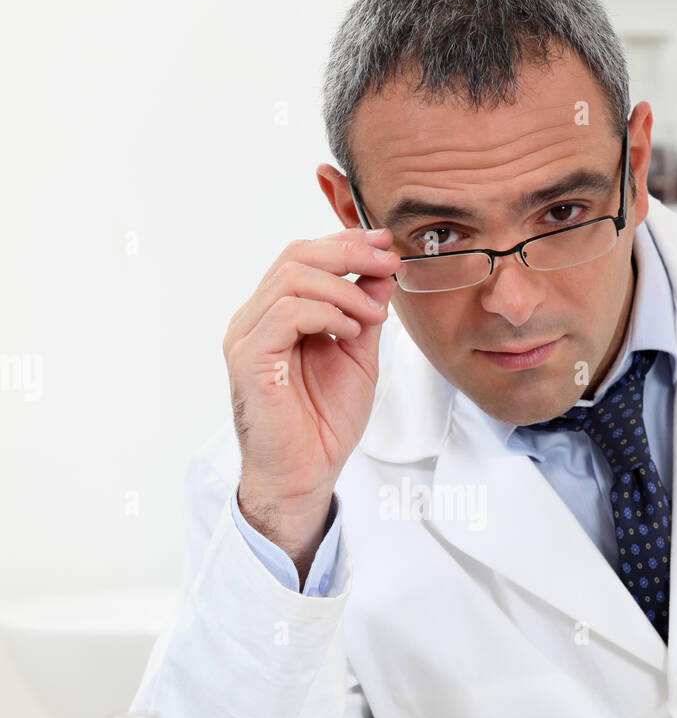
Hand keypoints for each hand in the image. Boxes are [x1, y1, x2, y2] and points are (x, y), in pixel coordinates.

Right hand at [223, 226, 400, 576]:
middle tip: (387, 264)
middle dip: (349, 252)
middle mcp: (255, 320)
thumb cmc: (324, 424)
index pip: (302, 257)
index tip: (385, 245)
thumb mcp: (357, 356)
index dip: (345, 243)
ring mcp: (247, 337)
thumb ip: (364, 313)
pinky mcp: (249, 359)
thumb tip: (382, 270)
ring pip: (291, 278)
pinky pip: (286, 313)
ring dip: (343, 288)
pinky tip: (350, 332)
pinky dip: (327, 313)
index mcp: (275, 315)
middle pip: (295, 256)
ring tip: (372, 315)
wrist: (305, 474)